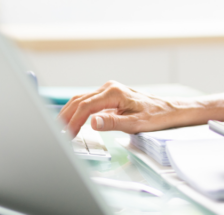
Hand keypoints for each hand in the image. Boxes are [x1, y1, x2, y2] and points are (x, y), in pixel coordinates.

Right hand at [57, 81, 186, 136]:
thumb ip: (112, 123)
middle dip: (66, 116)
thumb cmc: (154, 116)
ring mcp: (108, 90)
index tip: (67, 135)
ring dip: (69, 112)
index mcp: (114, 93)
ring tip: (60, 127)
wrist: (166, 110)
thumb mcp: (134, 123)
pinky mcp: (109, 95)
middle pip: (79, 100)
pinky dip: (77, 111)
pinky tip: (72, 120)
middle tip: (57, 133)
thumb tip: (92, 122)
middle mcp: (109, 88)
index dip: (73, 121)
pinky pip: (88, 101)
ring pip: (81, 99)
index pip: (86, 106)